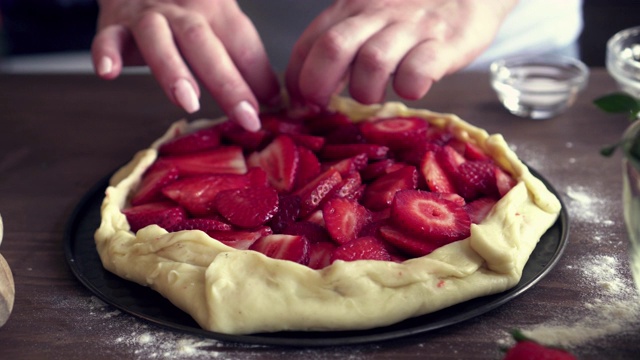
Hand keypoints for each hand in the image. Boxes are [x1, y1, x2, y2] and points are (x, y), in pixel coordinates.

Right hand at [91, 0, 280, 130]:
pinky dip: (106, 52)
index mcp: (217, 10)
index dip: (258, 78)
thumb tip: (274, 100)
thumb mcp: (221, 26)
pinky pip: (107, 36)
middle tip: (245, 116)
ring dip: (173, 69)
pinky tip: (109, 71)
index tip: (269, 111)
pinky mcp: (114, 23)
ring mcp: (147, 15)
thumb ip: (246, 62)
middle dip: (227, 82)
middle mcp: (183, 9)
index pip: (242, 44)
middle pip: (205, 42)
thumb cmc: (185, 11)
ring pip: (158, 37)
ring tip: (187, 102)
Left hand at [285, 0, 516, 108]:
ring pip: (373, 61)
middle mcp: (376, 15)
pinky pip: (420, 70)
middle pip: (333, 47)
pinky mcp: (446, 42)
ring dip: (365, 90)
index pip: (310, 42)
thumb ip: (340, 44)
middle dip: (318, 84)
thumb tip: (305, 89)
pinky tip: (412, 88)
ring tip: (373, 96)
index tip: (301, 100)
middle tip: (324, 105)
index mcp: (351, 9)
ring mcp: (412, 27)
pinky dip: (410, 86)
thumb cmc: (411, 13)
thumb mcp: (368, 17)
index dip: (297, 76)